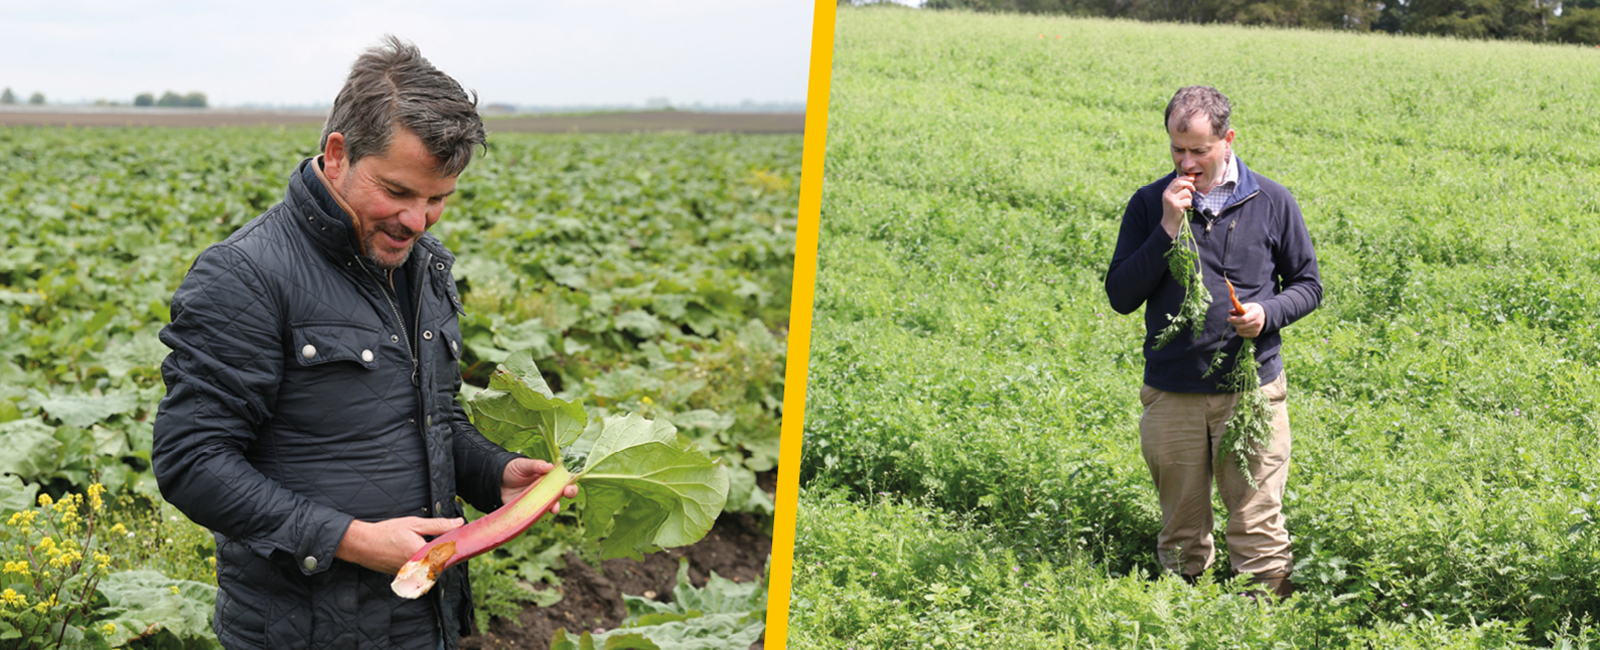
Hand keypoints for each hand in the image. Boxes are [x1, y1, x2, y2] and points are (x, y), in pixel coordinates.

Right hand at [336, 516, 462, 574]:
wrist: (362, 544)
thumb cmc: (387, 532)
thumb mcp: (414, 524)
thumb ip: (438, 525)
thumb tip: (459, 523)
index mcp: (422, 554)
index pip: (449, 556)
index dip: (456, 548)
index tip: (461, 541)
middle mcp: (418, 568)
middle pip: (441, 565)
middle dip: (446, 555)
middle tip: (446, 543)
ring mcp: (411, 574)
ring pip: (431, 570)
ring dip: (435, 561)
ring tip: (432, 548)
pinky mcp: (405, 577)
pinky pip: (421, 572)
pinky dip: (424, 565)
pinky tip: (419, 554)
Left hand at [501, 458, 578, 509]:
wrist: (495, 480)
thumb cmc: (512, 469)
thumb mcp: (523, 464)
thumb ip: (535, 465)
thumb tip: (549, 466)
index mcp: (548, 476)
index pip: (564, 480)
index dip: (571, 483)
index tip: (569, 485)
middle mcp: (546, 489)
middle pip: (562, 493)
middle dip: (569, 494)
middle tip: (568, 493)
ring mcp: (538, 500)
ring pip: (552, 505)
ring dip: (555, 507)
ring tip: (554, 508)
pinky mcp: (529, 508)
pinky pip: (537, 513)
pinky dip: (540, 515)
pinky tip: (540, 513)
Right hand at [1160, 172, 1196, 237]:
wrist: (1169, 224)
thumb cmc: (1173, 212)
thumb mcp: (1173, 200)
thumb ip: (1178, 191)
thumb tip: (1189, 181)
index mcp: (1166, 192)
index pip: (1175, 180)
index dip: (1185, 178)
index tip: (1192, 179)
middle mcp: (1167, 195)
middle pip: (1180, 183)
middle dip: (1189, 184)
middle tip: (1193, 189)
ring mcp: (1172, 201)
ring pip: (1186, 192)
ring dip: (1190, 198)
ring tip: (1186, 204)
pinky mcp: (1177, 206)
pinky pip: (1188, 201)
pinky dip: (1189, 205)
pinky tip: (1185, 209)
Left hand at [1228, 302, 1265, 337]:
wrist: (1262, 315)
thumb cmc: (1252, 309)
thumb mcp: (1247, 306)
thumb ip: (1238, 309)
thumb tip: (1230, 312)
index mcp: (1256, 314)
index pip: (1244, 319)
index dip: (1234, 320)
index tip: (1228, 318)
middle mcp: (1257, 323)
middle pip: (1241, 326)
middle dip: (1234, 323)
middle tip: (1232, 320)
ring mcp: (1257, 330)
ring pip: (1241, 331)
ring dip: (1236, 327)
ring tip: (1238, 322)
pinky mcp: (1255, 334)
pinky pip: (1243, 335)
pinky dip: (1240, 331)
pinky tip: (1241, 326)